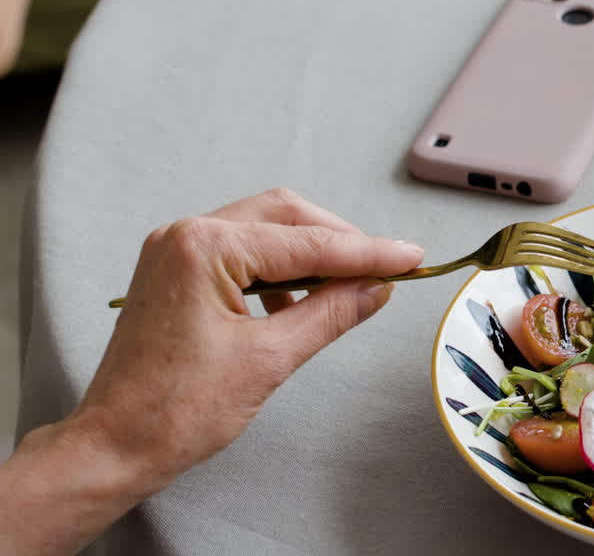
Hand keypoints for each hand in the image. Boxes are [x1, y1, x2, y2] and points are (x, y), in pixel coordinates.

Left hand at [0, 189, 423, 554]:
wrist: (114, 447)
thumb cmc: (175, 411)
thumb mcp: (270, 359)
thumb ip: (332, 313)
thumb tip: (377, 287)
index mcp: (205, 248)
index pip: (307, 243)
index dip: (367, 252)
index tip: (411, 257)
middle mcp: (185, 235)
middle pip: (286, 216)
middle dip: (339, 241)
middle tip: (384, 269)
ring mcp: (177, 252)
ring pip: (265, 230)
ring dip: (310, 254)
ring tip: (346, 290)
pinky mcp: (176, 273)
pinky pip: (242, 253)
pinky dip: (279, 270)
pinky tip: (299, 303)